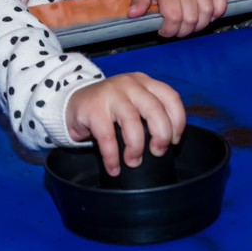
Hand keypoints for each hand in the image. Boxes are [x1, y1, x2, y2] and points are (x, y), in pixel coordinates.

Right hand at [65, 72, 185, 176]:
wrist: (73, 104)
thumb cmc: (109, 109)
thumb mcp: (133, 104)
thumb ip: (148, 115)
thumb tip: (166, 145)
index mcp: (144, 83)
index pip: (171, 98)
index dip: (177, 122)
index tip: (174, 141)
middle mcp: (130, 84)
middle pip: (155, 109)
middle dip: (161, 135)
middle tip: (158, 152)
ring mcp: (111, 93)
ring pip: (132, 121)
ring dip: (136, 147)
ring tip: (133, 162)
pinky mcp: (93, 107)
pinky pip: (107, 136)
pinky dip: (112, 156)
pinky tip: (113, 168)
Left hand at [127, 0, 227, 37]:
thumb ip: (139, 1)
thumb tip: (133, 15)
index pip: (174, 17)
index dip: (169, 30)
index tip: (163, 31)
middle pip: (191, 19)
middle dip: (182, 31)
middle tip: (174, 29)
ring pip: (207, 12)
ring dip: (199, 25)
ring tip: (188, 25)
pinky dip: (218, 10)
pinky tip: (209, 16)